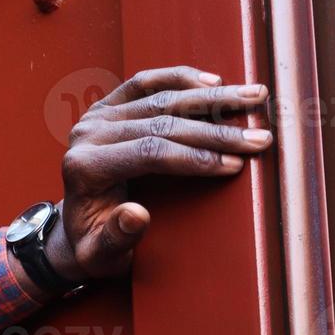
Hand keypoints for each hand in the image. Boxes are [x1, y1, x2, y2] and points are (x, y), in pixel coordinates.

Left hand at [46, 66, 272, 283]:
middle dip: (216, 131)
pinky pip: (146, 83)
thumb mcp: (100, 255)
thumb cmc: (92, 244)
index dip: (195, 158)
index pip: (148, 153)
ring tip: (255, 98)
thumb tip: (136, 214)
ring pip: (159, 97)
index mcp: (84, 168)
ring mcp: (96, 116)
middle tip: (260, 138)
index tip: (235, 164)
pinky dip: (181, 78)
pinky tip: (215, 80)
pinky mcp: (108, 105)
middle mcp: (87, 135)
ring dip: (212, 98)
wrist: (75, 226)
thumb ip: (115, 238)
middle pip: (160, 123)